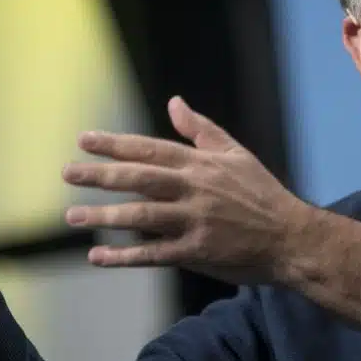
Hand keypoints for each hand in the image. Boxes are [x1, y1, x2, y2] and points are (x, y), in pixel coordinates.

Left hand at [62, 96, 311, 284]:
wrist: (291, 237)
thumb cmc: (262, 193)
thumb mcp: (235, 153)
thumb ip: (201, 129)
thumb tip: (174, 102)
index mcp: (201, 164)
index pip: (150, 149)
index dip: (115, 144)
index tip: (84, 141)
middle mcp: (194, 189)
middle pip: (139, 178)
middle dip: (100, 175)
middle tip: (68, 173)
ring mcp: (194, 221)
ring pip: (141, 216)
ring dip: (104, 216)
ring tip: (73, 216)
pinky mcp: (197, 252)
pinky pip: (154, 254)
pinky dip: (124, 256)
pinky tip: (98, 257)